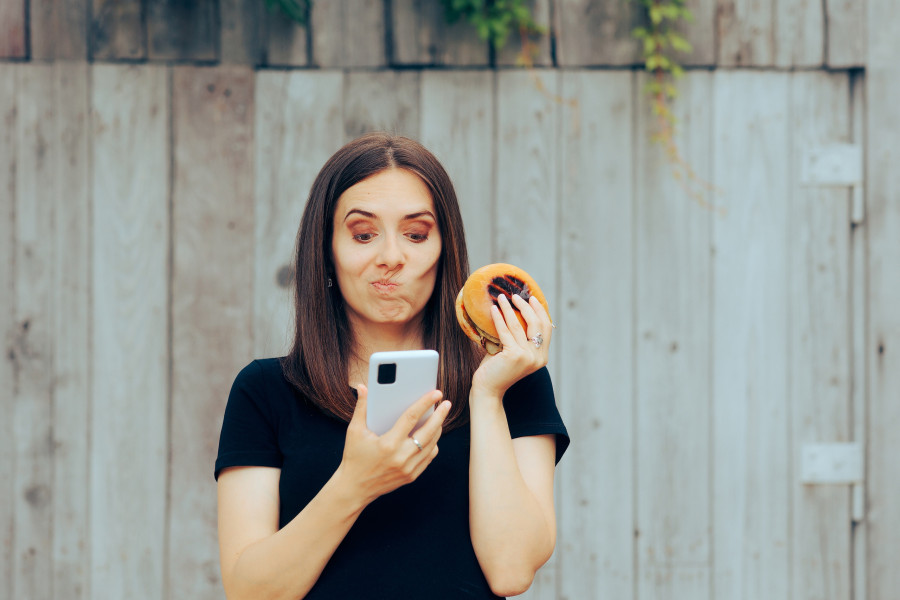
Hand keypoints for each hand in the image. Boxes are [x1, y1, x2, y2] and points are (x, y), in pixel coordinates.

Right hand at [336, 384, 450, 504]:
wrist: (354, 489)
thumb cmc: (354, 458)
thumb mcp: (355, 431)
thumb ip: (361, 408)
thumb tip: (362, 388)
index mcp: (388, 444)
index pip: (411, 418)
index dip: (425, 403)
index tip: (436, 393)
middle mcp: (401, 457)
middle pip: (428, 432)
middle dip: (440, 416)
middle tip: (447, 404)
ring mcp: (408, 468)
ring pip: (432, 445)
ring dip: (437, 429)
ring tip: (439, 417)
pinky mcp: (411, 476)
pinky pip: (428, 457)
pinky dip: (432, 445)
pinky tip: (431, 436)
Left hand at [470, 293, 552, 399]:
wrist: (488, 390)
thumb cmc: (497, 370)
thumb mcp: (512, 351)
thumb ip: (517, 336)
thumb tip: (512, 311)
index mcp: (542, 357)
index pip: (546, 328)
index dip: (540, 311)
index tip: (532, 298)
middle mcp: (538, 357)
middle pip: (537, 324)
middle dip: (526, 306)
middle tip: (515, 296)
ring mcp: (527, 357)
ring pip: (519, 325)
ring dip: (509, 309)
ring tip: (501, 298)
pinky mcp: (514, 355)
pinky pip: (505, 331)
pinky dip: (499, 318)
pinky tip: (493, 309)